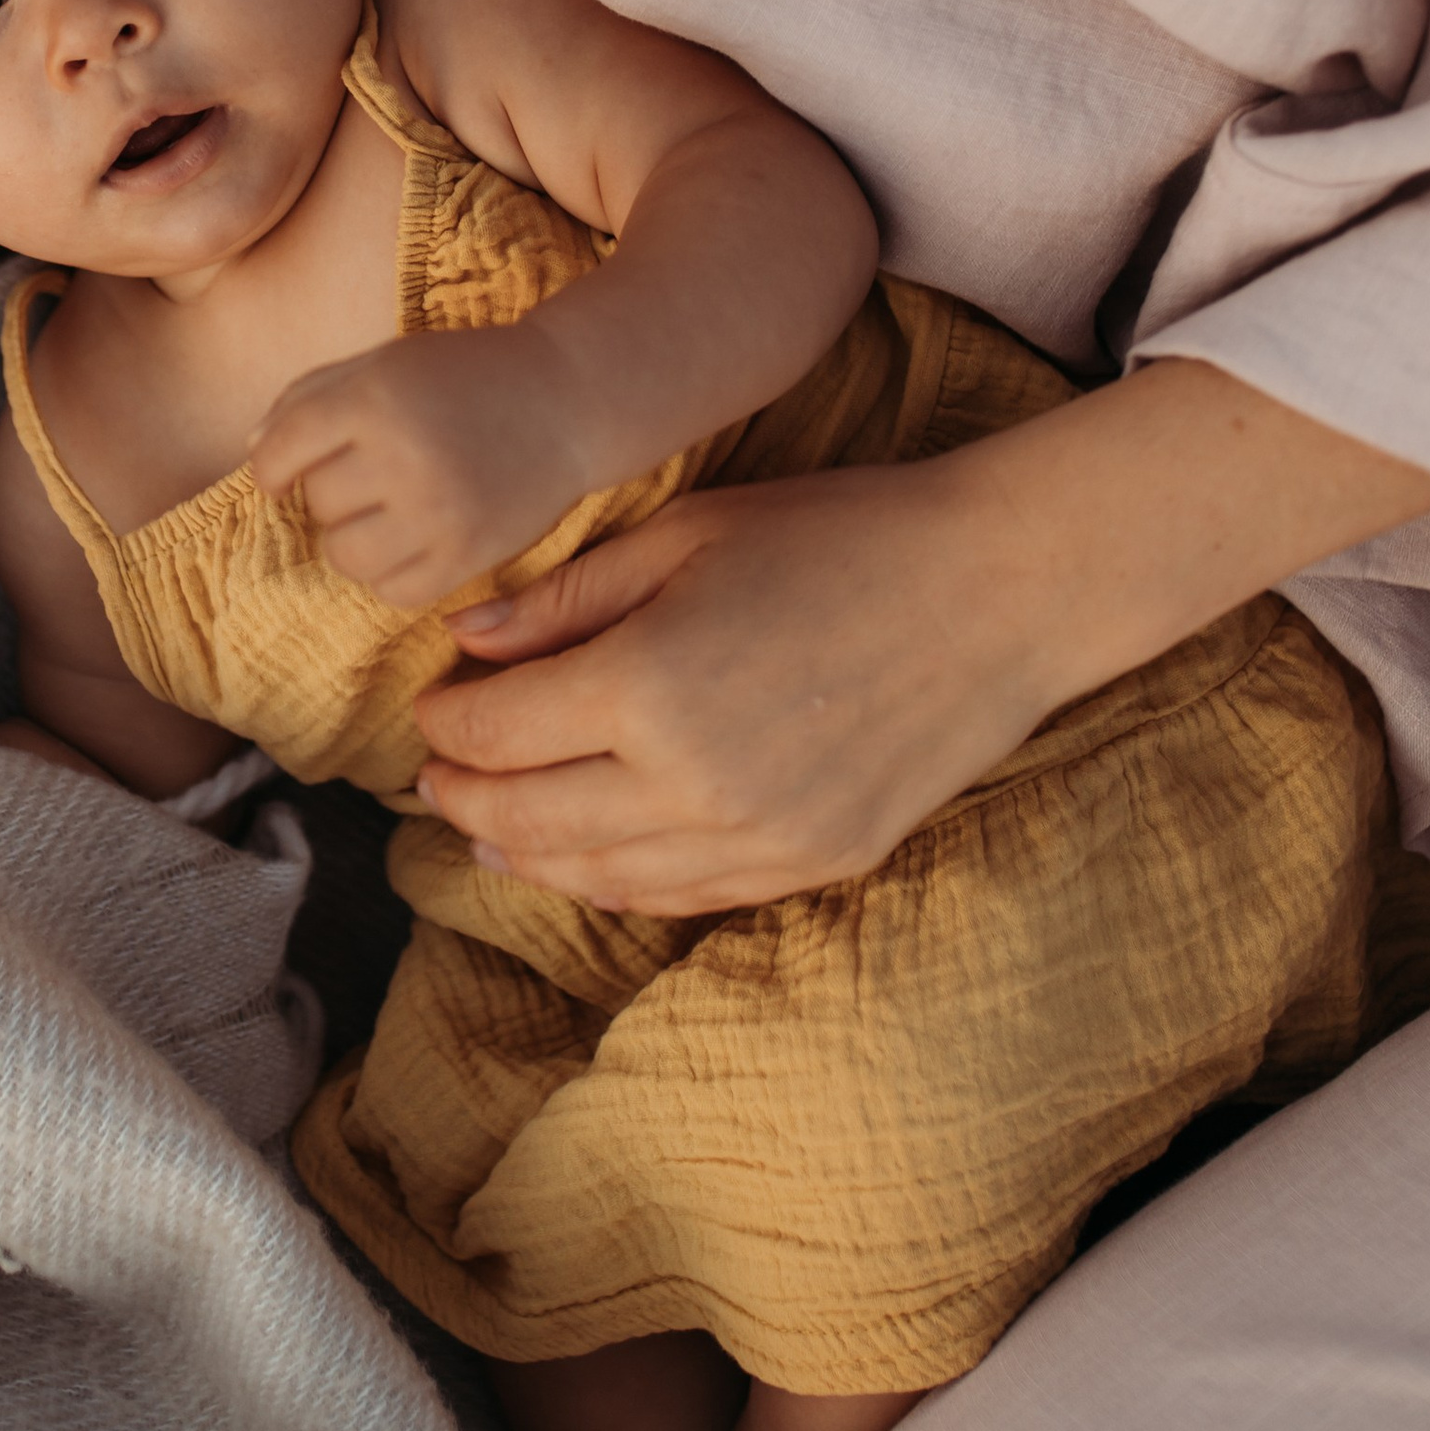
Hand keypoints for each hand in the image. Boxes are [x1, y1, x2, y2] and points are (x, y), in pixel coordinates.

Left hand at [251, 323, 595, 610]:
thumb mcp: (384, 363)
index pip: (281, 449)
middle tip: (373, 470)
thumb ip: (309, 397)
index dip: (272, 467)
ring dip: (354, 536)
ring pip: (345, 555)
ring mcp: (439, 512)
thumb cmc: (463, 377)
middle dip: (333, 489)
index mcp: (377, 396)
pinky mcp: (468, 556)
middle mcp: (405, 455)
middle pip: (318, 502)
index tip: (282, 474)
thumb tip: (253, 454)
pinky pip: (391, 591)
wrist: (565, 403)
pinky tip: (412, 539)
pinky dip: (390, 572)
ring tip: (386, 510)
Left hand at [411, 461, 1056, 914]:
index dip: (446, 722)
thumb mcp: (687, 535)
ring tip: (486, 830)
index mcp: (648, 685)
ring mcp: (756, 837)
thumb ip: (565, 598)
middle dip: (463, 796)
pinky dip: (613, 883)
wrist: (997, 590)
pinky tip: (582, 862)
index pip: (495, 731)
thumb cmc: (839, 535)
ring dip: (525, 853)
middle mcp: (692, 782)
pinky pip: (680, 895)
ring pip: (596, 872)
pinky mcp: (811, 864)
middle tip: (432, 778)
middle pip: (527, 817)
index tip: (432, 705)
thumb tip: (465, 641)